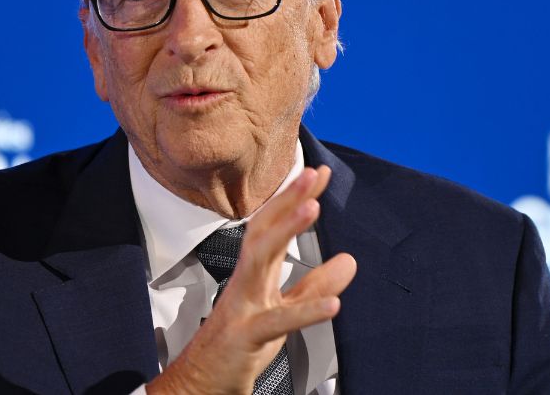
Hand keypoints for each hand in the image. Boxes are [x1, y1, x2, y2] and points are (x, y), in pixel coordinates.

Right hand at [148, 166, 357, 394]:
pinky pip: (276, 321)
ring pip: (260, 261)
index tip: (317, 175)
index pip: (273, 227)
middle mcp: (245, 283)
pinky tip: (333, 304)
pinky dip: (305, 312)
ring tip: (312, 209)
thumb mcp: (284, 311)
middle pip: (262, 231)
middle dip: (286, 201)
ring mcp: (242, 307)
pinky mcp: (245, 336)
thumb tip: (348, 260)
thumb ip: (314, 285)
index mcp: (255, 274)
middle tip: (311, 175)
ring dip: (286, 231)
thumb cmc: (238, 347)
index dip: (293, 200)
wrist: (200, 385)